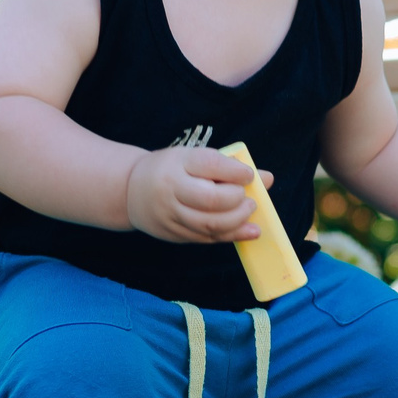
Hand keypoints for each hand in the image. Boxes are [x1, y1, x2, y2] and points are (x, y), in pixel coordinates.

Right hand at [126, 146, 269, 243]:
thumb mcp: (194, 159)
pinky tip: (248, 231)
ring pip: (209, 223)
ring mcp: (170, 214)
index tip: (248, 175)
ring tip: (250, 212)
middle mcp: (171, 188)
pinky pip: (206, 238)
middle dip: (236, 200)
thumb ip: (229, 167)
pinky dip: (230, 235)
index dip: (235, 171)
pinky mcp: (173, 233)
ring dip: (237, 221)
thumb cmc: (173, 170)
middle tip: (249, 199)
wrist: (130, 190)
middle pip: (210, 199)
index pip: (209, 164)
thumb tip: (268, 178)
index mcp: (178, 162)